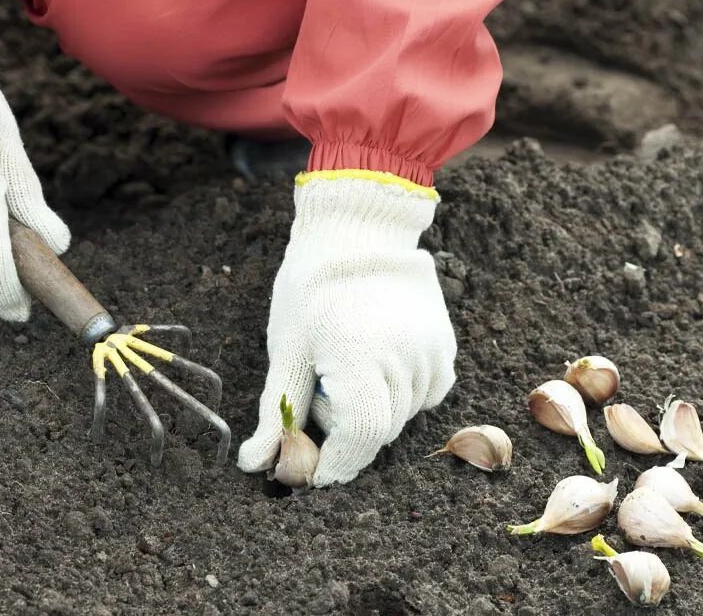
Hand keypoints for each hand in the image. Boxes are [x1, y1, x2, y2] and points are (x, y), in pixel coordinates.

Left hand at [236, 173, 456, 485]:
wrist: (360, 231)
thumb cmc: (313, 287)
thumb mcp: (286, 349)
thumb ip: (276, 411)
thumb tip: (255, 464)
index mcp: (360, 358)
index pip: (358, 439)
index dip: (335, 464)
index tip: (311, 470)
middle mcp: (405, 360)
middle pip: (378, 433)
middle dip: (345, 434)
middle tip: (318, 396)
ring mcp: (432, 354)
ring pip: (401, 418)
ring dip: (371, 412)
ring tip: (346, 367)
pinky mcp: (446, 349)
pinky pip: (423, 396)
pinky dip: (397, 395)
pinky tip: (374, 361)